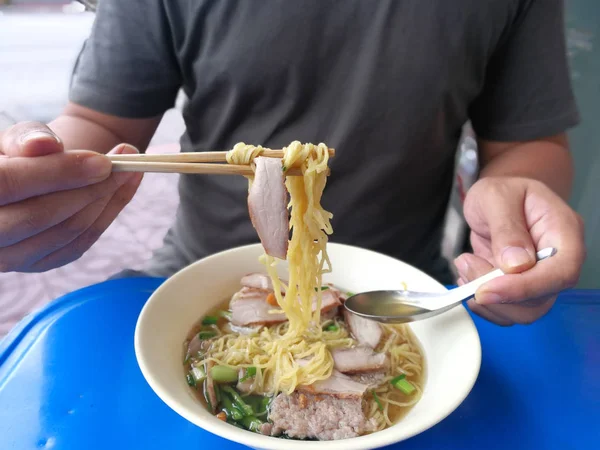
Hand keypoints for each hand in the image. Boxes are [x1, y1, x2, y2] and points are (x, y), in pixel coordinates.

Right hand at [0, 121, 142, 271]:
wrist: (23, 181)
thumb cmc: (16, 155)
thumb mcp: (13, 140)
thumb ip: (25, 137)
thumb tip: (45, 144)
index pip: (9, 183)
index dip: (58, 172)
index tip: (102, 161)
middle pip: (40, 215)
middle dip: (90, 188)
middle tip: (124, 164)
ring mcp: (8, 257)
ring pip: (66, 233)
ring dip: (105, 200)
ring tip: (129, 170)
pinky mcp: (38, 264)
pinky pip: (80, 244)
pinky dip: (107, 215)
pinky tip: (123, 188)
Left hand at [454, 176, 585, 325]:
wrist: (496, 200)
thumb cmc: (501, 193)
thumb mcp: (496, 196)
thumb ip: (506, 227)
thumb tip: (517, 265)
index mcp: (564, 231)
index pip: (561, 271)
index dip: (527, 287)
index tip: (488, 289)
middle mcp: (559, 260)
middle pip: (542, 298)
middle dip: (498, 293)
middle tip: (466, 263)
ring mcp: (541, 278)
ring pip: (523, 311)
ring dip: (487, 299)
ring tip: (465, 264)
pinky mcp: (522, 289)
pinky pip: (507, 310)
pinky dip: (483, 303)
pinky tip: (469, 277)